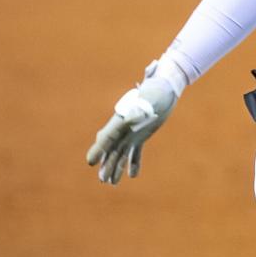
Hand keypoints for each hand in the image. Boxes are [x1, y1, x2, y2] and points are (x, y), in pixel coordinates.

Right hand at [86, 61, 178, 184]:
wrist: (164, 88)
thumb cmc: (156, 88)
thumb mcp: (151, 89)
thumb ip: (146, 87)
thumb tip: (148, 73)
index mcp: (122, 118)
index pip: (107, 136)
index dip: (99, 149)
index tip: (90, 161)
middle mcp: (124, 127)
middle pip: (111, 148)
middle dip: (106, 164)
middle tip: (103, 180)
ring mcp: (131, 132)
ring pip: (121, 153)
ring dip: (116, 167)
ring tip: (112, 183)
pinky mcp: (141, 136)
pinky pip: (135, 152)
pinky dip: (134, 163)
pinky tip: (132, 175)